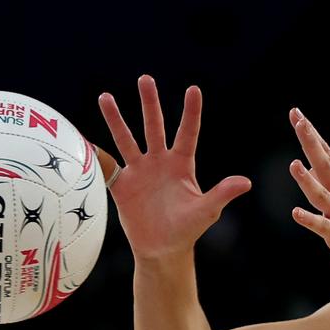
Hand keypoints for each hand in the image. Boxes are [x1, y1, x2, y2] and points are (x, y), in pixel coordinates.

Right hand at [98, 75, 250, 260]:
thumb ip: (222, 193)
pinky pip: (108, 166)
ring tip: (105, 97)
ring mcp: (139, 172)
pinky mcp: (122, 185)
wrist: (162, 250)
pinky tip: (83, 140)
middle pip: (153, 127)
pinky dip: (97, 155)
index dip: (190, 113)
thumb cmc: (187, 230)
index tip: (193, 89)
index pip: (187, 133)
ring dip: (116, 119)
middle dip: (149, 103)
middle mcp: (159, 162)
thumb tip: (246, 182)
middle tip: (145, 79)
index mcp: (182, 165)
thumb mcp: (207, 211)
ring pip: (126, 139)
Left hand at [289, 109, 329, 287]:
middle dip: (311, 143)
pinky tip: (297, 213)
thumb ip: (328, 186)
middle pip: (325, 166)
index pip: (327, 156)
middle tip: (299, 120)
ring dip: (308, 181)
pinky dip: (312, 221)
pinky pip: (326, 229)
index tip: (298, 114)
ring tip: (294, 165)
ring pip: (323, 196)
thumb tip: (310, 167)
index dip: (312, 136)